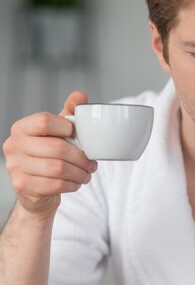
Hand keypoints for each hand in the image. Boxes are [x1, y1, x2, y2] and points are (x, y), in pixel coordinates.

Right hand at [2, 91, 97, 215]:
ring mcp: (15, 166)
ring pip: (57, 168)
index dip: (65, 127)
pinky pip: (54, 185)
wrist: (36, 188)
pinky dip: (71, 184)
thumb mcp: (58, 131)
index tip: (76, 135)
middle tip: (91, 163)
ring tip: (86, 174)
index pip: (44, 121)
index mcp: (22, 128)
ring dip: (79, 173)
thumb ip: (69, 112)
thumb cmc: (48, 155)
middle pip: (55, 148)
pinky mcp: (22, 185)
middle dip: (80, 157)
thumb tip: (80, 95)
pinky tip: (76, 183)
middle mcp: (14, 145)